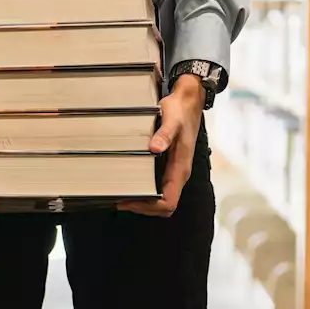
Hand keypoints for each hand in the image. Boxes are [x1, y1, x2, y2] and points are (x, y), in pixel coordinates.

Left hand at [118, 75, 203, 216]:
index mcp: (181, 168)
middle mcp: (178, 173)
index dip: (149, 207)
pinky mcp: (169, 164)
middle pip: (163, 205)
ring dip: (143, 200)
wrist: (188, 101)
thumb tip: (155, 149)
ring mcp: (174, 170)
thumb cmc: (181, 111)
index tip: (130, 201)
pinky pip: (158, 185)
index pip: (169, 202)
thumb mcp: (172, 120)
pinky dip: (145, 189)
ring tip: (123, 194)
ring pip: (161, 197)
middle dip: (143, 207)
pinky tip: (131, 181)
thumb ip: (165, 134)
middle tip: (121, 200)